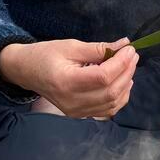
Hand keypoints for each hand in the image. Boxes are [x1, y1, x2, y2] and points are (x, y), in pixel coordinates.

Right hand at [0, 37, 137, 117]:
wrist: (26, 72)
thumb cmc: (45, 55)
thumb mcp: (70, 46)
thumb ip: (98, 48)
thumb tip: (123, 45)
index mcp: (66, 81)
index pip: (103, 77)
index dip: (121, 63)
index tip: (130, 49)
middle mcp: (72, 101)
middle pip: (110, 92)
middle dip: (127, 72)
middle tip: (132, 55)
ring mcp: (76, 111)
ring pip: (112, 104)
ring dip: (126, 85)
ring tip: (129, 66)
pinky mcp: (79, 115)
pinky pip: (107, 110)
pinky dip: (120, 97)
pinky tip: (123, 82)